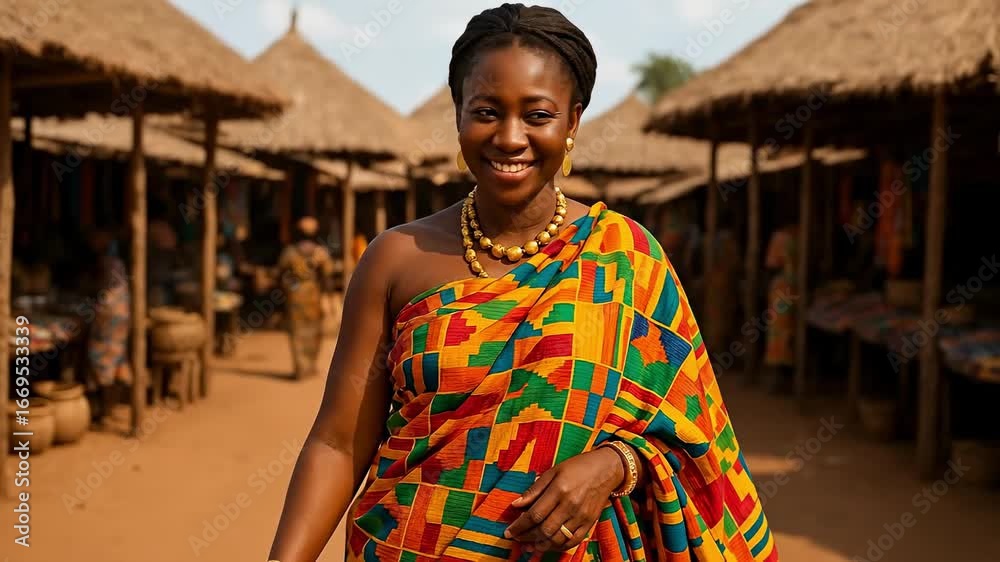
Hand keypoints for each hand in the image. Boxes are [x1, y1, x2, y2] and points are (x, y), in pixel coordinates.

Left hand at [504, 447, 623, 552]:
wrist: (606, 469)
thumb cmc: (577, 467)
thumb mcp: (553, 471)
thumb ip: (534, 490)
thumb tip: (515, 505)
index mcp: (559, 489)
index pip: (534, 514)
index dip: (519, 526)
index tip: (508, 532)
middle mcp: (571, 505)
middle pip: (544, 529)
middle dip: (527, 537)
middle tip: (516, 538)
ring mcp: (582, 516)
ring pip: (558, 539)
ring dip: (541, 545)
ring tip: (529, 545)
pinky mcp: (590, 523)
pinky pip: (572, 541)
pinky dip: (558, 546)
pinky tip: (548, 545)